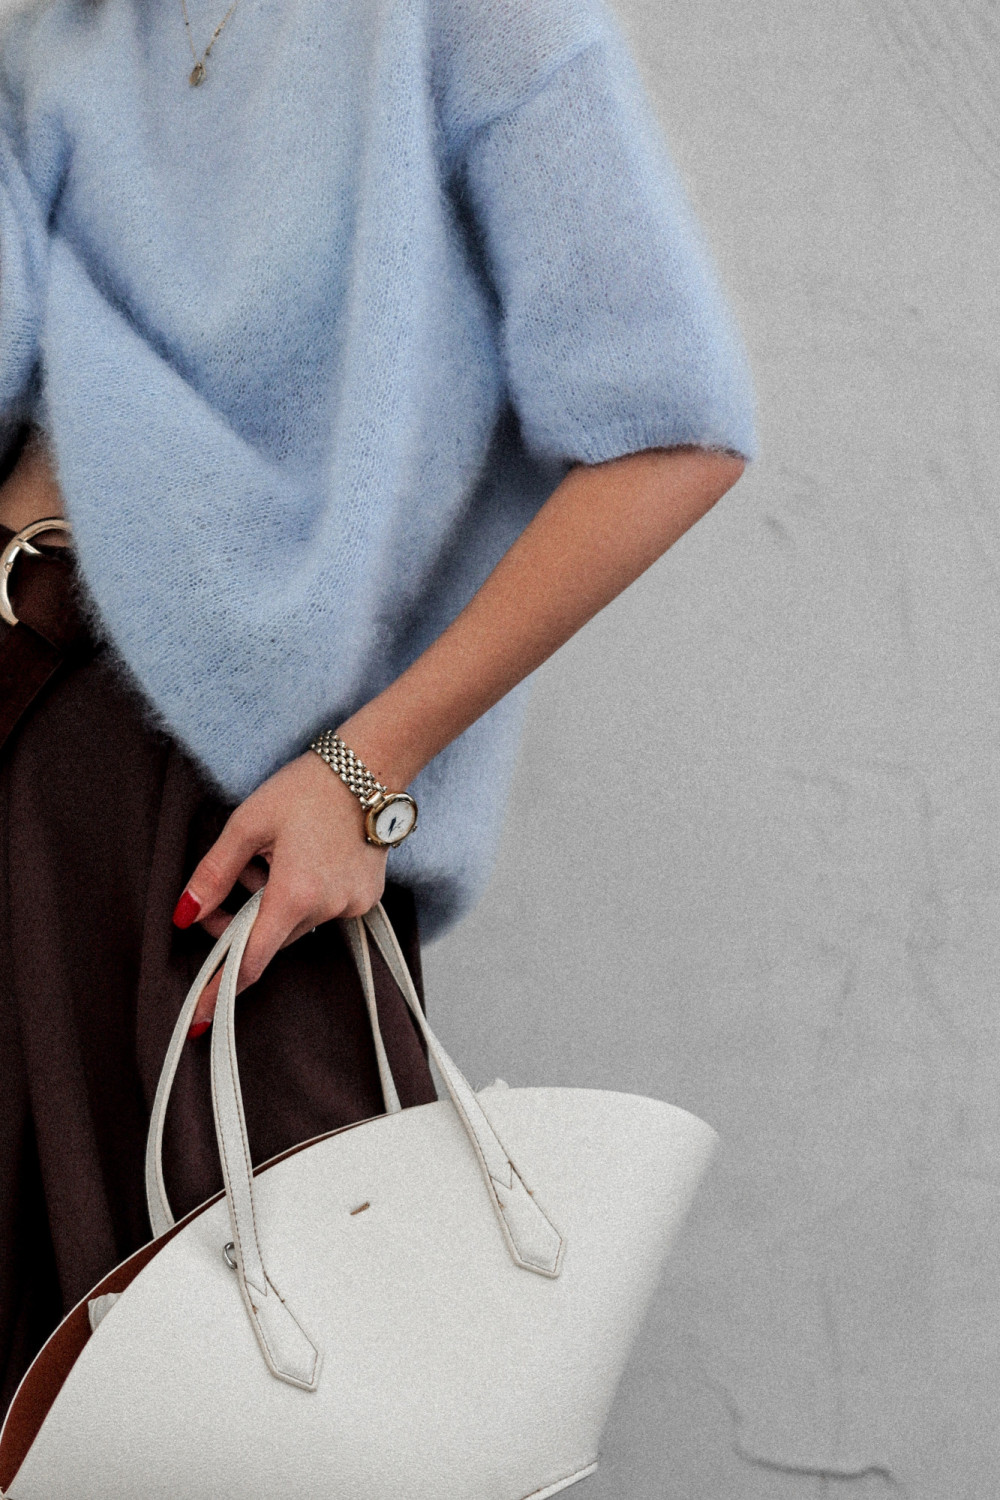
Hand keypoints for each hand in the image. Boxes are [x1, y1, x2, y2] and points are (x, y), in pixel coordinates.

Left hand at [173, 750, 388, 1035]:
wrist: (370, 768)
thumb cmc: (306, 789)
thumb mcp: (247, 824)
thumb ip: (213, 874)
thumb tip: (184, 915)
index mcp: (295, 893)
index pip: (251, 960)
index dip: (220, 991)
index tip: (198, 1019)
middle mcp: (328, 908)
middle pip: (270, 939)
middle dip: (241, 922)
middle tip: (230, 883)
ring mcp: (352, 905)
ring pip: (295, 924)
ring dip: (273, 904)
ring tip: (273, 856)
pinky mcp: (367, 897)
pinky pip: (322, 912)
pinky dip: (302, 896)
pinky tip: (302, 858)